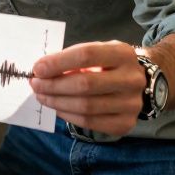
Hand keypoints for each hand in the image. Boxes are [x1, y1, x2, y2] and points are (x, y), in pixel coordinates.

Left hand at [29, 40, 146, 136]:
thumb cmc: (108, 64)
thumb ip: (72, 58)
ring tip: (42, 96)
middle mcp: (132, 79)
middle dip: (53, 85)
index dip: (58, 62)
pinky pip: (90, 122)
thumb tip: (41, 70)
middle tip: (35, 85)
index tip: (37, 69)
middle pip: (84, 84)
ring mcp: (131, 104)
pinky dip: (68, 116)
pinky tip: (58, 108)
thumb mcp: (96, 51)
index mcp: (123, 54)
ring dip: (57, 102)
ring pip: (85, 106)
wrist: (138, 82)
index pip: (86, 55)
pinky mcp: (126, 123)